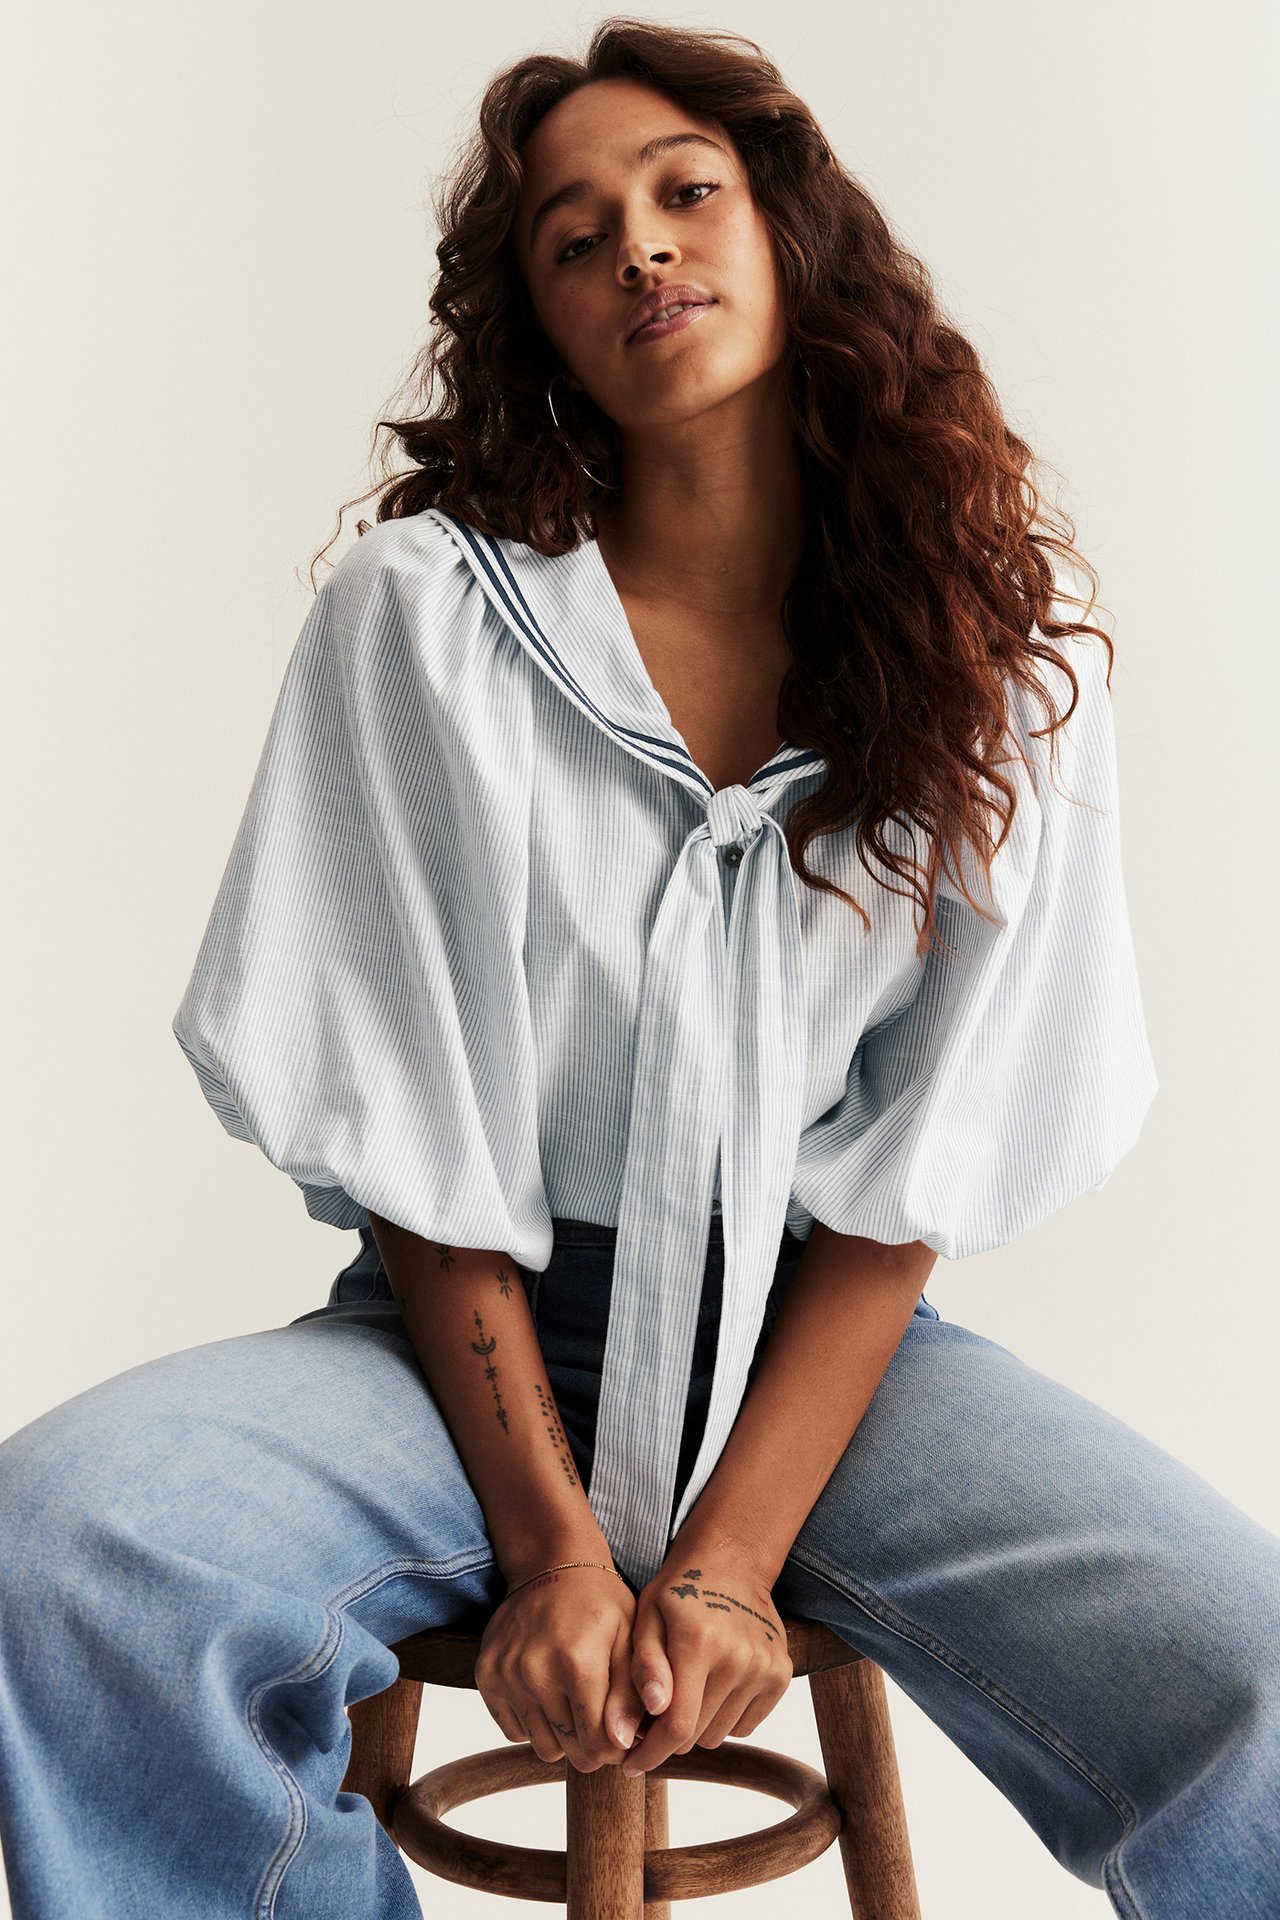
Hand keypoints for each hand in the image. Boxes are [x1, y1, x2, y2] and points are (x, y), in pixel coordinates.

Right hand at [475, 1563, 649, 1771]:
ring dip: (562, 1734)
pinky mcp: (486, 1676)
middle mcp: (536, 1672)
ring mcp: (506, 1674)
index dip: (616, 1746)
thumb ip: (630, 1694)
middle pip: (571, 1751)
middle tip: (599, 1716)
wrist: (550, 1565)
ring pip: (542, 1746)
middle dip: (591, 1743)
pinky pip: (514, 1731)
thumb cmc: (598, 1603)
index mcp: (578, 1663)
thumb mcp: (629, 1638)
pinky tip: (547, 1692)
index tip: (622, 1732)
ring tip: (573, 1700)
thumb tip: (624, 1743)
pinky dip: (534, 1722)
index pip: (599, 1744)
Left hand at [620, 1550, 791, 1777]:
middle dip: (668, 1737)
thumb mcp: (647, 1618)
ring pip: (719, 1735)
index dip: (650, 1754)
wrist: (731, 1563)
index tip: (630, 1765)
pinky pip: (746, 1726)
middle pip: (696, 1735)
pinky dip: (724, 1718)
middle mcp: (738, 1658)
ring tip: (686, 1694)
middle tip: (652, 1721)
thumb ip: (645, 1667)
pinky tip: (713, 1687)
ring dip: (697, 1726)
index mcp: (699, 1642)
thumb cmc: (678, 1592)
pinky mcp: (781, 1674)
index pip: (676, 1725)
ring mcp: (765, 1667)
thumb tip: (652, 1713)